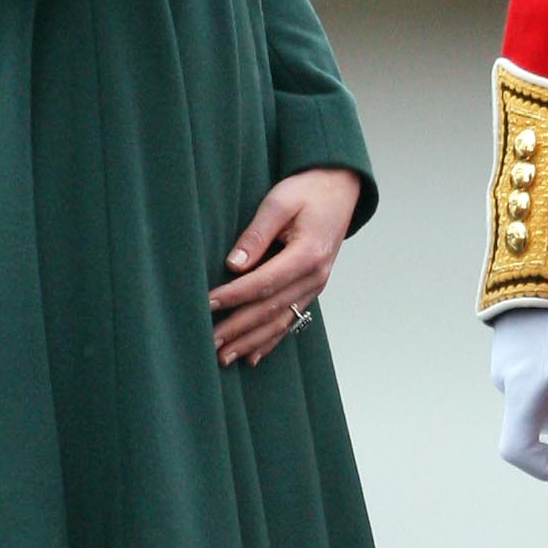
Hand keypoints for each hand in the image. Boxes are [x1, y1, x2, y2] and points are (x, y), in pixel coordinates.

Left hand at [210, 165, 360, 365]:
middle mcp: (314, 277)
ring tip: (224, 357)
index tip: (207, 303)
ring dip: (251, 342)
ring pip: (279, 322)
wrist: (340, 189)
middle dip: (238, 328)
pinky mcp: (311, 289)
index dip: (234, 295)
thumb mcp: (280, 201)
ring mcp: (315, 286)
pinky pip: (290, 320)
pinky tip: (252, 356)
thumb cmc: (308, 191)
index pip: (264, 282)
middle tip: (209, 342)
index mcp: (308, 254)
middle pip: (270, 310)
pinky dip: (270, 341)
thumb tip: (234, 264)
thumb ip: (257, 233)